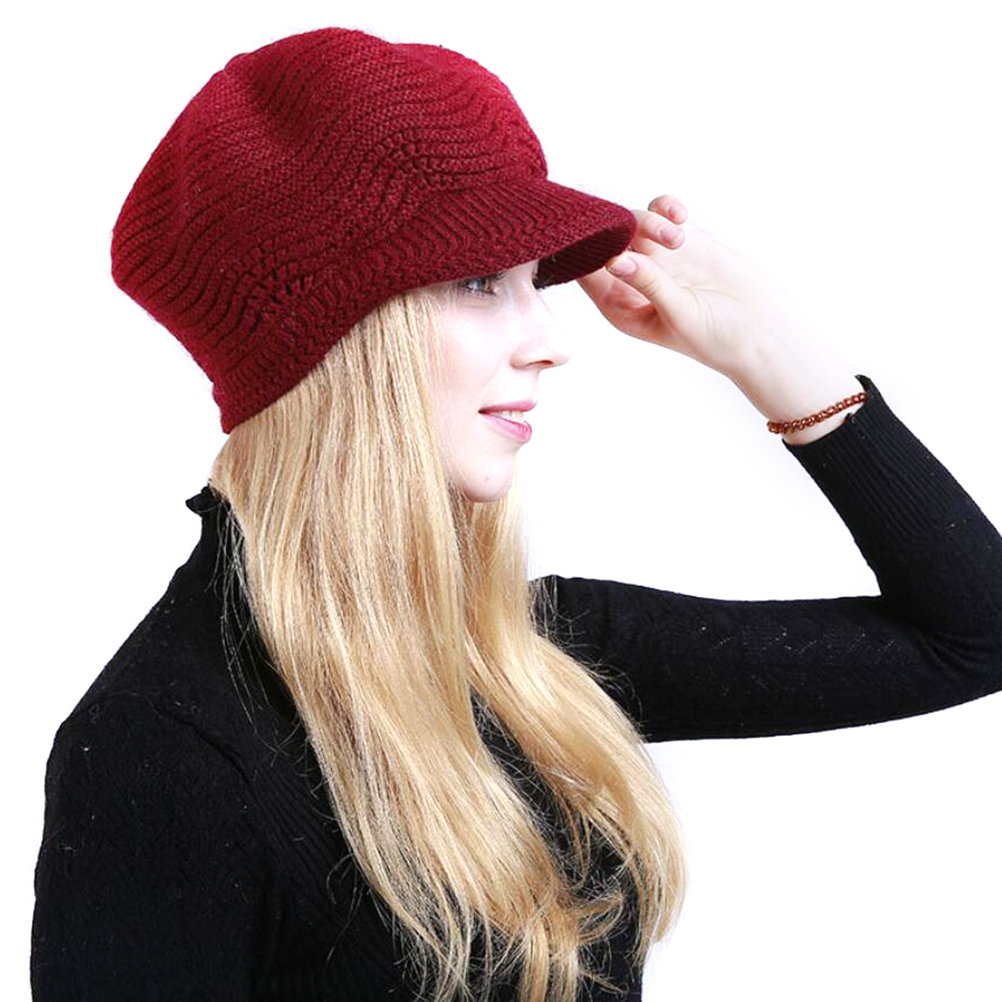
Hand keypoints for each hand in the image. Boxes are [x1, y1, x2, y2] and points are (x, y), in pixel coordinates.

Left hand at [576, 194, 813, 383]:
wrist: (762, 332)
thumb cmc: (717, 338)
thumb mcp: (678, 314)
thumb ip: (649, 284)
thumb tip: (614, 260)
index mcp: (618, 305)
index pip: (586, 273)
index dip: (582, 248)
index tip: (592, 230)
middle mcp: (631, 280)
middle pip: (606, 241)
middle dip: (622, 230)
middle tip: (656, 236)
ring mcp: (657, 258)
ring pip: (634, 222)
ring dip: (651, 222)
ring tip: (679, 237)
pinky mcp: (682, 241)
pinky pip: (662, 212)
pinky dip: (667, 207)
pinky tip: (681, 216)